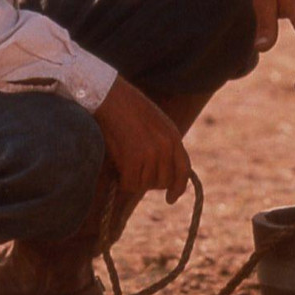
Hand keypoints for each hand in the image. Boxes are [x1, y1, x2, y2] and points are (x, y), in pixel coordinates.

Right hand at [92, 75, 190, 203]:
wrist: (110, 96)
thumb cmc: (126, 107)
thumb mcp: (155, 122)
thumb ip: (162, 143)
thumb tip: (161, 171)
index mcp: (173, 135)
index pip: (184, 170)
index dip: (178, 187)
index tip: (171, 198)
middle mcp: (166, 146)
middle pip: (163, 181)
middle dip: (149, 182)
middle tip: (135, 172)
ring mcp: (151, 153)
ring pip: (145, 185)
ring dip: (133, 179)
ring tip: (123, 161)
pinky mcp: (134, 159)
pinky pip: (130, 184)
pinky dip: (123, 181)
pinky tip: (118, 168)